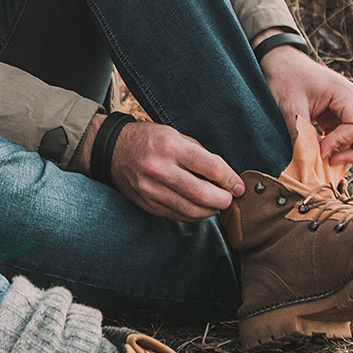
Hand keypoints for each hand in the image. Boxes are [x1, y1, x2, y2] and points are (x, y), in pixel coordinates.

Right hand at [109, 119, 244, 221]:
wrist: (114, 151)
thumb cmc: (151, 140)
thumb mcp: (177, 136)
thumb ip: (202, 156)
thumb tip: (228, 179)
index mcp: (171, 147)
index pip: (212, 168)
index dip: (231, 180)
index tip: (238, 186)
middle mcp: (160, 169)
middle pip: (203, 194)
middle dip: (224, 200)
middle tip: (230, 198)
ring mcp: (151, 190)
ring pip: (192, 210)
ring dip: (211, 211)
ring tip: (217, 204)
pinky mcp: (148, 204)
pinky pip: (178, 216)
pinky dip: (195, 215)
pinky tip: (199, 207)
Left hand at [259, 44, 352, 164]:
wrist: (282, 62)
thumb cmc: (286, 79)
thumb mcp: (290, 107)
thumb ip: (301, 134)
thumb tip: (308, 164)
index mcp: (346, 94)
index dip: (342, 144)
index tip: (319, 150)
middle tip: (331, 161)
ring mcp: (351, 107)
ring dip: (351, 149)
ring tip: (325, 156)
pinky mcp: (342, 114)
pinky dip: (342, 145)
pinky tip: (322, 149)